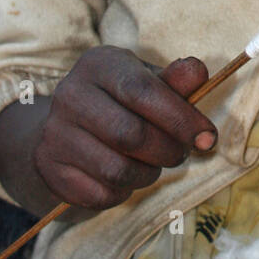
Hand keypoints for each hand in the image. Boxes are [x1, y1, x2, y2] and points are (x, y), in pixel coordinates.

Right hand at [33, 47, 216, 210]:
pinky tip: (126, 177)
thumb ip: (175, 82)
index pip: (143, 91)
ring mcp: (55, 134)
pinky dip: (124, 192)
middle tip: (180, 153)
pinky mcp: (50, 169)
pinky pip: (101, 193)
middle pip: (131, 135)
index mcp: (98, 64)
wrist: (64, 130)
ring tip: (153, 163)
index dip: (181, 118)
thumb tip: (199, 72)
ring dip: (148, 174)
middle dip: (168, 150)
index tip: (208, 138)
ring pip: (117, 170)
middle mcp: (70, 95)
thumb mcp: (147, 82)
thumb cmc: (120, 102)